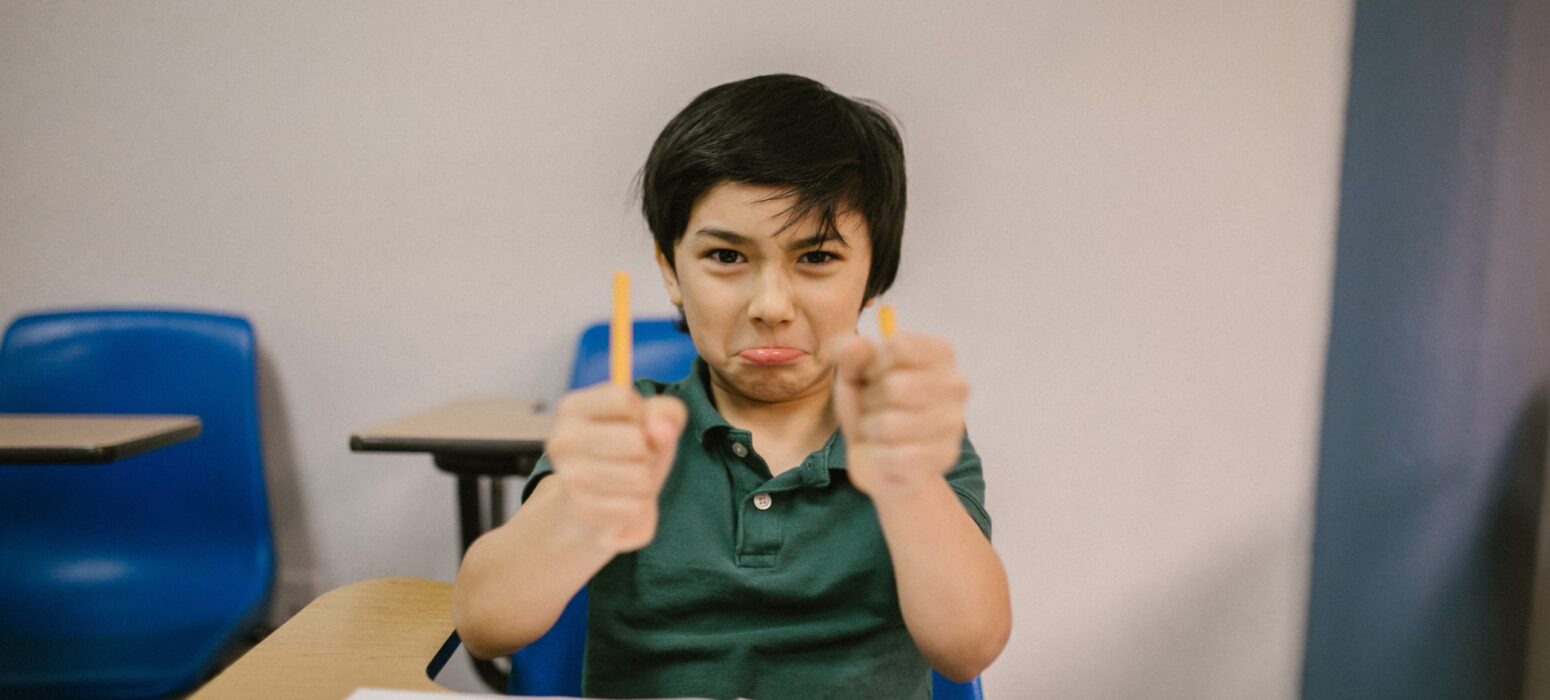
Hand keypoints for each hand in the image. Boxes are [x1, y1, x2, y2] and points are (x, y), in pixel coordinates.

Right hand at [545, 384, 686, 552]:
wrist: (593, 503)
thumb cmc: (625, 452)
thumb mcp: (651, 422)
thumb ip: (666, 413)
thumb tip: (661, 430)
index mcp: (573, 407)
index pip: (625, 400)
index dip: (641, 415)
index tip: (630, 425)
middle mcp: (563, 440)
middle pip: (635, 440)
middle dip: (647, 452)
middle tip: (631, 459)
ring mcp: (570, 478)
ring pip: (639, 477)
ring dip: (646, 481)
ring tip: (627, 480)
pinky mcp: (583, 511)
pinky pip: (636, 507)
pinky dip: (641, 506)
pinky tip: (622, 502)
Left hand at [833, 331, 968, 498]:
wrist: (880, 460)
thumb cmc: (872, 407)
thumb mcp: (854, 373)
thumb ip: (850, 353)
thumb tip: (856, 343)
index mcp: (939, 353)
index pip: (897, 345)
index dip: (873, 363)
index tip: (874, 375)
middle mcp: (956, 384)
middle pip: (894, 386)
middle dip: (872, 401)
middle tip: (878, 408)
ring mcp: (954, 423)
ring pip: (890, 424)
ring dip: (874, 430)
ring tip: (882, 431)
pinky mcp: (944, 457)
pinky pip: (894, 456)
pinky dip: (881, 457)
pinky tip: (891, 453)